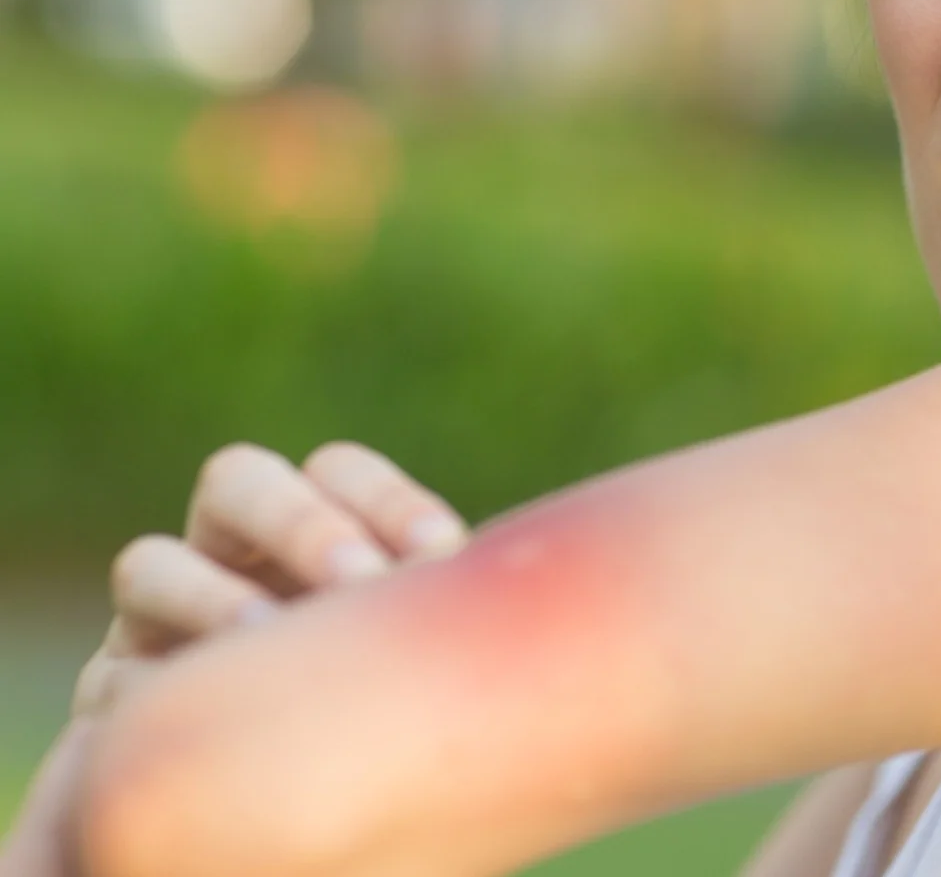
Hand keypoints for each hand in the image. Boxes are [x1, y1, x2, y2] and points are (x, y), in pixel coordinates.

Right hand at [73, 440, 469, 718]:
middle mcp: (226, 553)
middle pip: (235, 481)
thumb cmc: (383, 709)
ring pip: (150, 565)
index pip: (336, 470)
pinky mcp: (113, 694)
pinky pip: (115, 678)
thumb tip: (491, 582)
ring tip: (268, 638)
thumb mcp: (415, 654)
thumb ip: (434, 610)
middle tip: (360, 579)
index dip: (385, 496)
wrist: (290, 806)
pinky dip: (156, 691)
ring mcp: (156, 617)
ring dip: (211, 598)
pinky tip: (212, 724)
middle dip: (300, 522)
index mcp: (310, 526)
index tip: (445, 552)